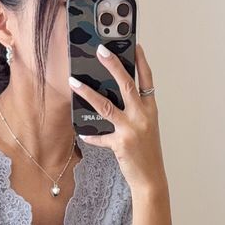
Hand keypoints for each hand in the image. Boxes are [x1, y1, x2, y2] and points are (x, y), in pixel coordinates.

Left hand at [69, 42, 165, 190]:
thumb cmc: (147, 152)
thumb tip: (112, 97)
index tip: (135, 45)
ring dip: (88, 92)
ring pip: (106, 105)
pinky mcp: (120, 143)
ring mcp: (131, 129)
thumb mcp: (146, 128)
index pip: (147, 80)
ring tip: (74, 81)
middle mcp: (142, 116)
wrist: (151, 179)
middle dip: (113, 65)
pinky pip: (100, 136)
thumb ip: (134, 112)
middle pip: (126, 84)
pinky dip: (91, 135)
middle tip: (100, 50)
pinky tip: (82, 132)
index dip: (141, 62)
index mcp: (150, 110)